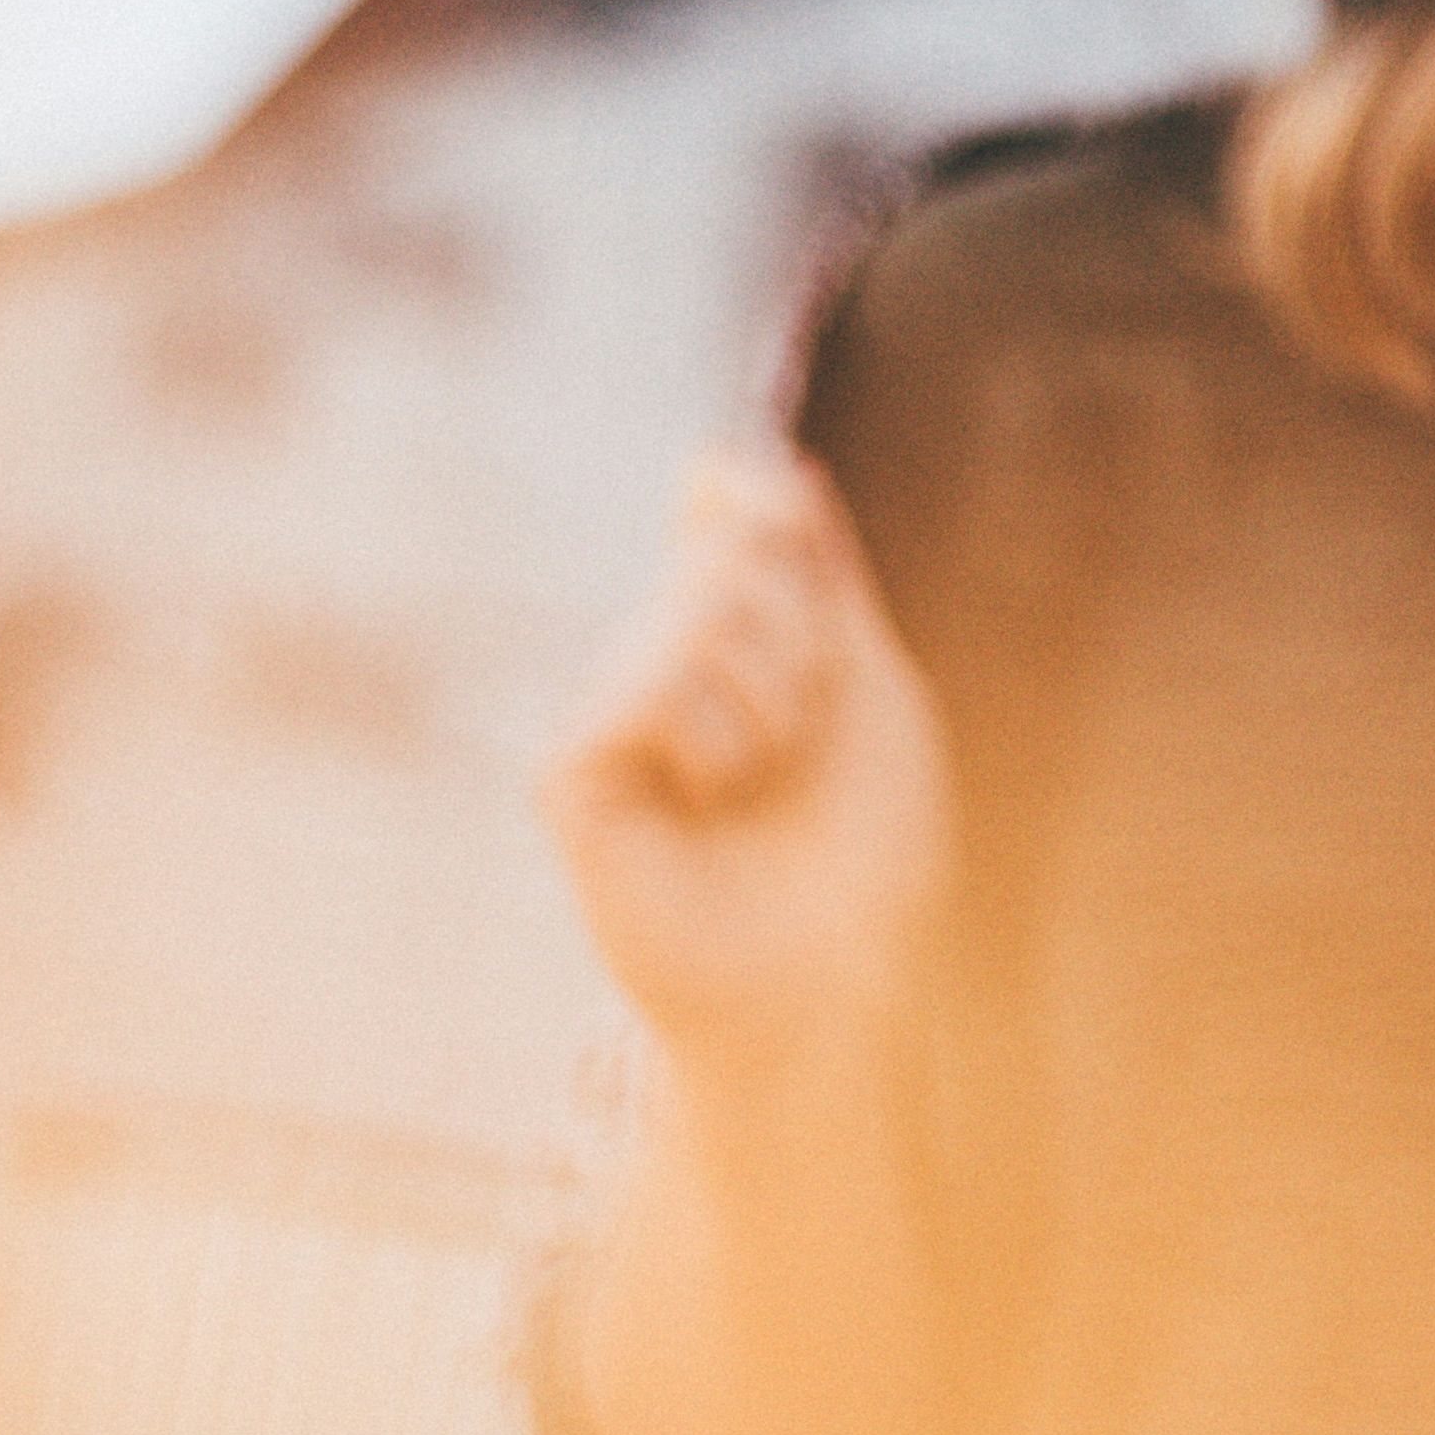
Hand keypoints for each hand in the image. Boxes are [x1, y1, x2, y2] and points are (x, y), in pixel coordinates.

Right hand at [543, 448, 952, 1067]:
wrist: (837, 969)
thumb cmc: (864, 843)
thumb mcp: (869, 681)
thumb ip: (823, 573)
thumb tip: (779, 465)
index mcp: (733, 627)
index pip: (719, 497)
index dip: (754, 490)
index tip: (796, 529)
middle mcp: (658, 653)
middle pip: (728, 545)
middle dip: (804, 633)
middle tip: (805, 730)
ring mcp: (606, 708)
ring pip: (690, 610)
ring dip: (771, 698)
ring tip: (758, 779)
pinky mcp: (566, 771)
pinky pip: (638, 688)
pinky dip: (709, 742)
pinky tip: (703, 803)